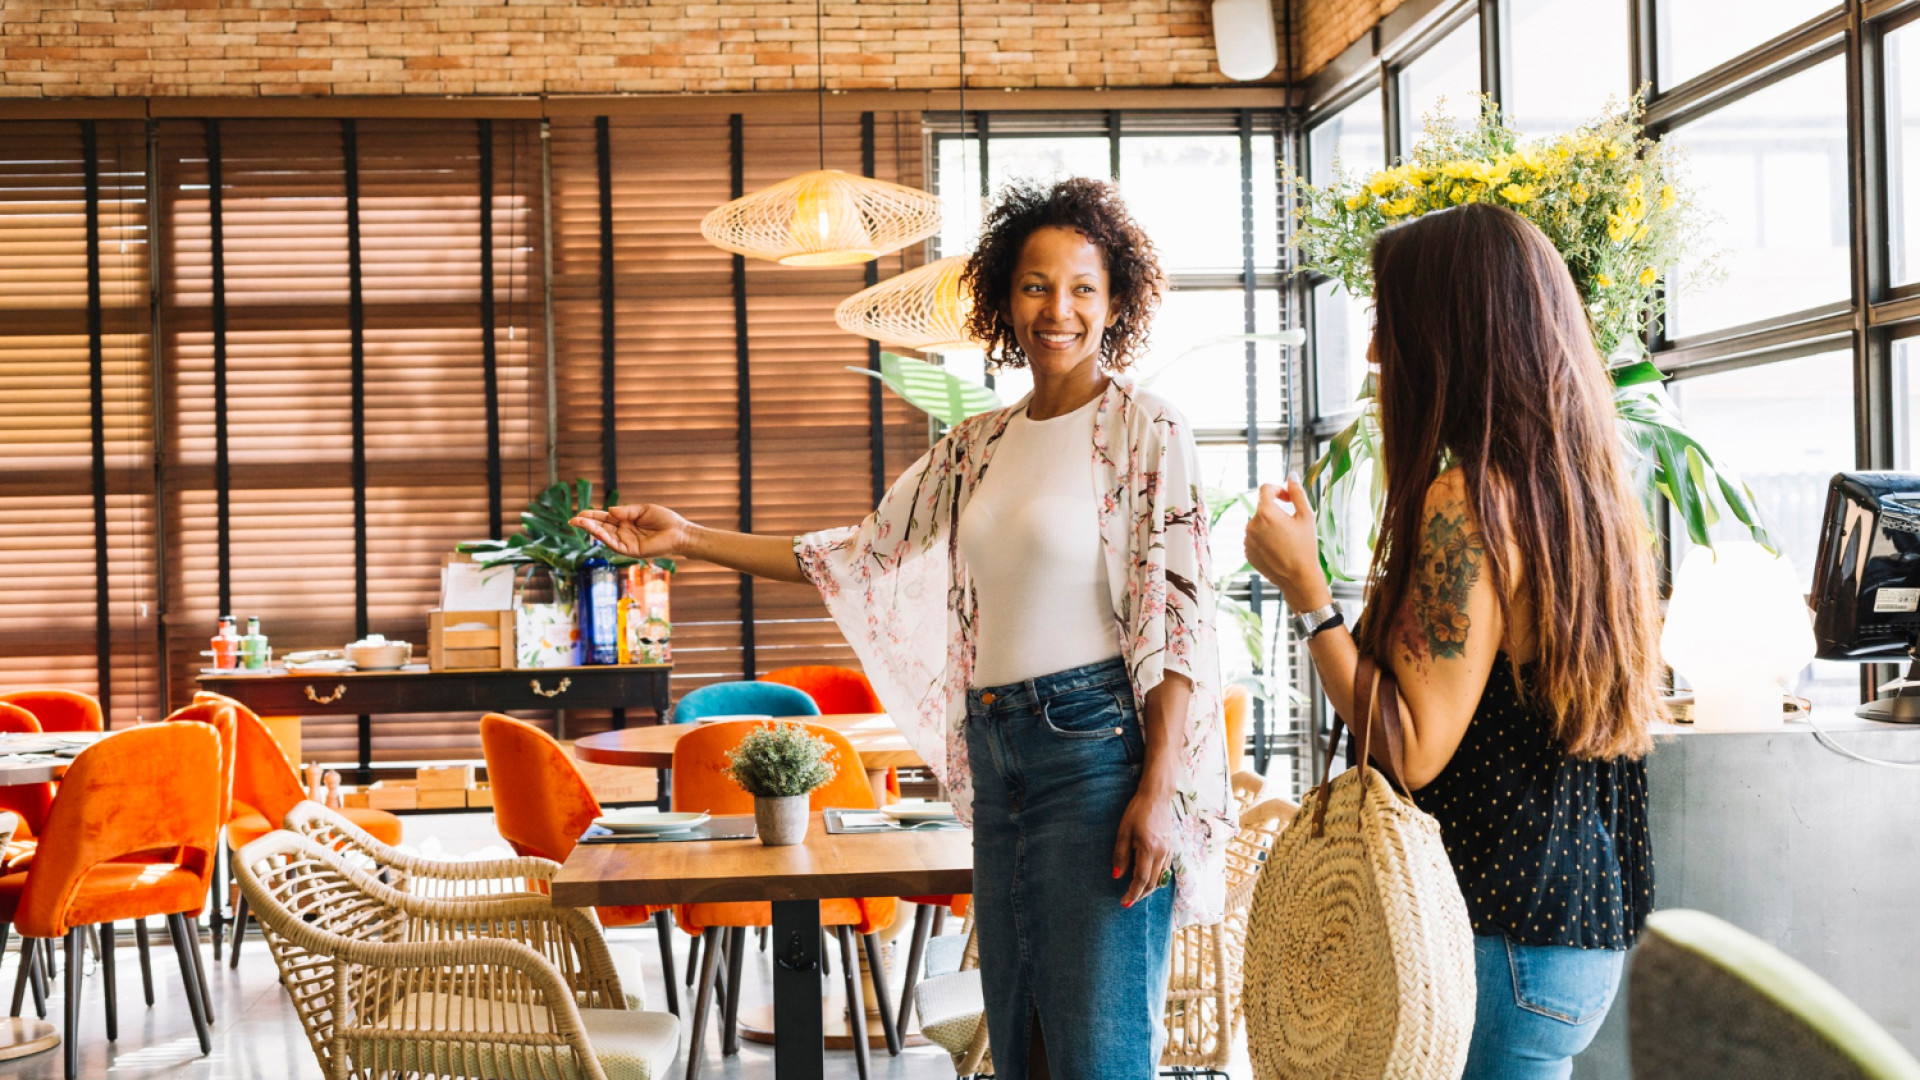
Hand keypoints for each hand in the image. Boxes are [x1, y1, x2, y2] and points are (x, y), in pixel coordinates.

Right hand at [570, 504, 694, 560]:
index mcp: (626, 522)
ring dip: (592, 530)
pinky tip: (596, 531)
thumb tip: (609, 510)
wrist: (680, 533)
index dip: (593, 516)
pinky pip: (615, 544)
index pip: (606, 518)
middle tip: (572, 520)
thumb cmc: (665, 520)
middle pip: (602, 528)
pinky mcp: (631, 550)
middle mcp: (624, 532)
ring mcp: (626, 542)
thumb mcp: (643, 510)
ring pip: (605, 536)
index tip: (580, 513)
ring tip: (580, 523)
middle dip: (587, 524)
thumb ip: (626, 511)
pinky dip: (605, 538)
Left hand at [1112, 785, 1173, 907]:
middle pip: (1152, 883)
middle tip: (1128, 901)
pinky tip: (1149, 880)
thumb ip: (1121, 855)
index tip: (1123, 903)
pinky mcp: (1170, 848)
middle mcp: (1161, 853)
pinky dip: (1157, 879)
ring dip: (1148, 889)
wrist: (1156, 797)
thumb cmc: (1137, 812)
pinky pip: (1165, 870)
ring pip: (1160, 878)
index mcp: (1148, 849)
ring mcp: (1168, 851)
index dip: (1132, 894)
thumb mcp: (1123, 832)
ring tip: (1136, 893)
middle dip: (1140, 895)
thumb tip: (1117, 876)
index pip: (1141, 880)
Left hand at [1245, 477, 1329, 611]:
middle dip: (1276, 510)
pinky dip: (1265, 539)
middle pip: (1263, 508)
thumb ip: (1297, 493)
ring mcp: (1247, 539)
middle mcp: (1251, 524)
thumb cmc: (1306, 547)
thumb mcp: (1306, 517)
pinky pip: (1255, 538)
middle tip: (1292, 523)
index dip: (1278, 490)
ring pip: (1258, 524)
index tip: (1288, 498)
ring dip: (1270, 525)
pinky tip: (1279, 549)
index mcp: (1266, 513)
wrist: (1298, 578)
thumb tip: (1291, 475)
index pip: (1265, 489)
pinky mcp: (1247, 552)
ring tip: (1287, 540)